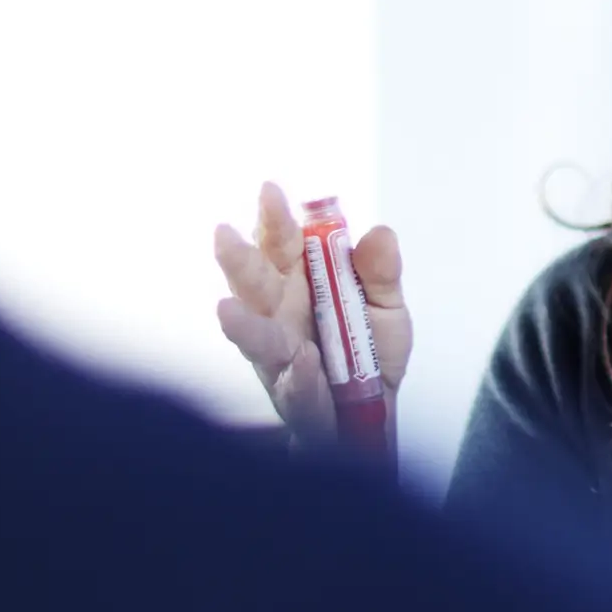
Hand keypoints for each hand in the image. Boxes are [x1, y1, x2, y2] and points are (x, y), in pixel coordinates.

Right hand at [209, 181, 410, 446]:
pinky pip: (296, 390)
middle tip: (224, 235)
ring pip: (258, 340)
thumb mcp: (388, 308)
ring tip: (226, 311)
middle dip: (240, 261)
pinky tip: (304, 362)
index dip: (273, 219)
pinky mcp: (295, 400)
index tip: (269, 192)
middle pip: (255, 285)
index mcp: (298, 281)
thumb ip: (381, 273)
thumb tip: (379, 234)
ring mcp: (280, 359)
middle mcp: (279, 316)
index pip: (279, 243)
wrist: (372, 419)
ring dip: (245, 327)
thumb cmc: (369, 354)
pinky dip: (300, 378)